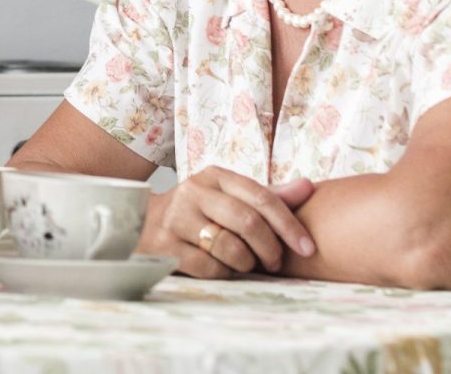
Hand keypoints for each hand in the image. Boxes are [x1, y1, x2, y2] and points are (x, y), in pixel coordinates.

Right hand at [138, 167, 314, 277]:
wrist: (140, 222)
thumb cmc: (198, 212)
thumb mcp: (229, 198)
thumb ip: (268, 196)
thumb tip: (309, 187)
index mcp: (215, 176)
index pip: (262, 197)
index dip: (289, 224)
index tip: (308, 248)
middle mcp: (193, 191)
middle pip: (247, 222)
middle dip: (270, 248)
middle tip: (275, 263)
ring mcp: (176, 218)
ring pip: (229, 247)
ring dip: (246, 263)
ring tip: (246, 265)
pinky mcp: (165, 245)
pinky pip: (209, 267)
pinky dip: (224, 273)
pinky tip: (222, 269)